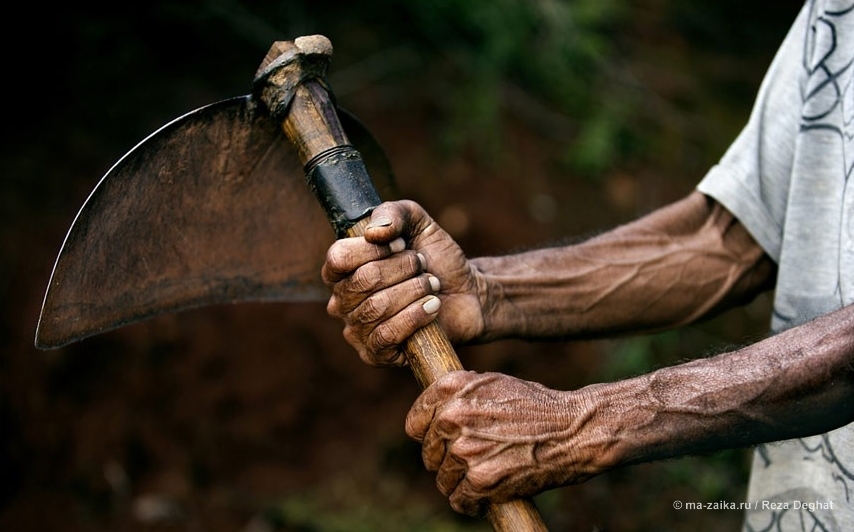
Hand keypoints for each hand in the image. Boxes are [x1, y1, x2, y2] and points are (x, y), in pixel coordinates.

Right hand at [322, 200, 483, 365]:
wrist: (467, 292)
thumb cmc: (435, 258)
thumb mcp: (417, 221)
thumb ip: (393, 213)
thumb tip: (373, 232)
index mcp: (343, 270)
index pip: (339, 257)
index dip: (374, 249)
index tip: (401, 244)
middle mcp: (342, 301)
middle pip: (363, 281)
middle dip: (403, 268)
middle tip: (422, 266)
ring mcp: (357, 330)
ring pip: (376, 308)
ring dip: (414, 291)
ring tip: (431, 285)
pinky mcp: (376, 354)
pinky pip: (385, 336)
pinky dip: (414, 317)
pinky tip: (433, 306)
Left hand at [405, 371, 583, 516]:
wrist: (573, 431)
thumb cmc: (537, 406)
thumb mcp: (494, 383)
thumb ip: (460, 394)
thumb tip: (435, 412)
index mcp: (451, 389)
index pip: (415, 422)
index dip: (427, 435)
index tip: (440, 442)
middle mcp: (453, 417)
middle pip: (429, 454)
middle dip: (447, 460)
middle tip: (473, 460)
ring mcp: (465, 450)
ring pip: (444, 480)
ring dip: (460, 483)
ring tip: (484, 476)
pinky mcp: (480, 480)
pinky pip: (459, 501)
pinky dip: (472, 503)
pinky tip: (487, 495)